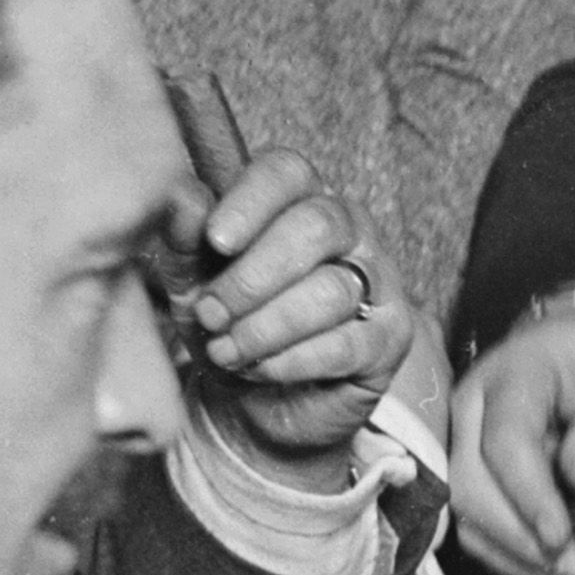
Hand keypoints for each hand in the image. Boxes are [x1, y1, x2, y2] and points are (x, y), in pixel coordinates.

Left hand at [171, 150, 408, 462]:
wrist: (253, 401)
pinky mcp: (390, 339)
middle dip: (253, 277)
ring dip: (265, 327)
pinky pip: (344, 344)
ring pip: (331, 290)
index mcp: (298, 198)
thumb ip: (184, 238)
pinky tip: (260, 369)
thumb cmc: (226, 324)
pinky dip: (291, 360)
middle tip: (210, 313)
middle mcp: (350, 230)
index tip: (215, 241)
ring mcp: (379, 283)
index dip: (251, 202)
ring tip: (226, 350)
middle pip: (316, 226)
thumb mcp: (189, 280)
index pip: (287, 173)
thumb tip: (184, 199)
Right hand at [445, 289, 574, 574]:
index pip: (505, 443)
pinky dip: (515, 560)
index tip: (562, 539)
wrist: (571, 347)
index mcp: (511, 379)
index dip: (529, 496)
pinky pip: (477, 526)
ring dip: (519, 560)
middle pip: (470, 485)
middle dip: (521, 540)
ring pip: (466, 514)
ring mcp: (460, 443)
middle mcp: (470, 411)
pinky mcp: (468, 475)